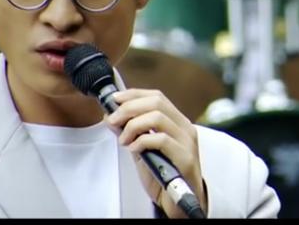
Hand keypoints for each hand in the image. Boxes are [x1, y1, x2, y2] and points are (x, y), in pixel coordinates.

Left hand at [105, 88, 206, 217]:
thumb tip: (111, 116)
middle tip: (113, 120)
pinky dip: (142, 141)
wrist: (179, 203)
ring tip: (123, 139)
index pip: (156, 96)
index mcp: (176, 122)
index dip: (133, 94)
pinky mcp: (186, 158)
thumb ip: (130, 132)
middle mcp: (184, 128)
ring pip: (158, 117)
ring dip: (133, 125)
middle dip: (129, 108)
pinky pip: (161, 140)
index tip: (114, 99)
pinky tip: (133, 149)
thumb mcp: (142, 149)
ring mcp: (187, 142)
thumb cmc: (162, 175)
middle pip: (156, 102)